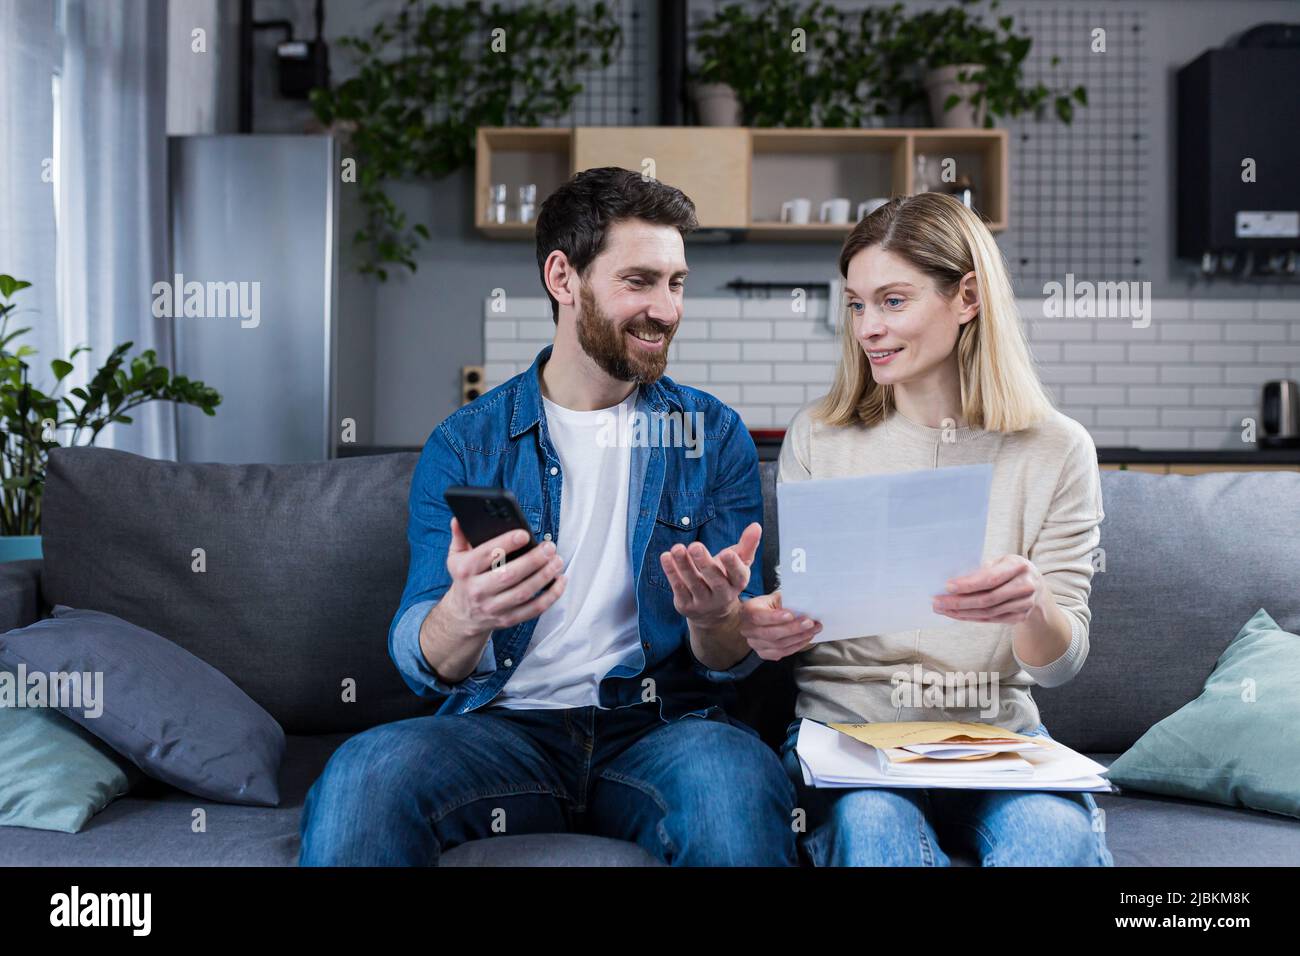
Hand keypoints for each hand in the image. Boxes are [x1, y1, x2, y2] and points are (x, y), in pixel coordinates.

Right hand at [442, 517, 566, 632]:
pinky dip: (551, 596)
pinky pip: (533, 609)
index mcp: (465, 570)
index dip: (506, 543)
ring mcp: (493, 608)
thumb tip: (458, 519)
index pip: (486, 554)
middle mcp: (478, 590)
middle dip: (533, 560)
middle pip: (509, 575)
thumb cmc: (465, 580)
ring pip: (523, 592)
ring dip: (544, 576)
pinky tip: (560, 581)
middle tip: (549, 547)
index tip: (524, 534)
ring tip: (557, 561)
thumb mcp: (456, 557)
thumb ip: (460, 537)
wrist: (462, 616)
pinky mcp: (508, 619)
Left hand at [659, 521, 761, 624]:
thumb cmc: (725, 579)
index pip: (738, 575)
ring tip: (677, 548)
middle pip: (714, 580)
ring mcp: (703, 602)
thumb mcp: (739, 563)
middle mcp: (722, 595)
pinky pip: (678, 588)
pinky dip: (671, 572)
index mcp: (737, 583)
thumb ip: (747, 545)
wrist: (712, 613)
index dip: (733, 565)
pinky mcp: (686, 605)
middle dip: (704, 563)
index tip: (726, 552)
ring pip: (693, 583)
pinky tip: (666, 557)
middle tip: (695, 546)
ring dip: (684, 565)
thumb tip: (756, 526)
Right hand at [739, 590, 820, 660]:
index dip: (775, 617)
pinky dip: (795, 647)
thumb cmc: (768, 606)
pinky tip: (805, 639)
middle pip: (770, 634)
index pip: (758, 616)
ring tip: (812, 630)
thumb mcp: (774, 598)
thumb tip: (804, 604)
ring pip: (777, 645)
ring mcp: (754, 643)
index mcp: (748, 611)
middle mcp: (748, 629)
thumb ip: (785, 601)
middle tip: (810, 623)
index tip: (791, 615)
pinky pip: (780, 653)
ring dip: (798, 638)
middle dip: (793, 629)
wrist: (758, 617)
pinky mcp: (762, 653)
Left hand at [932, 554, 1045, 623]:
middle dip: (959, 602)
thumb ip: (982, 569)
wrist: (1036, 585)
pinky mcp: (1019, 617)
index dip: (968, 584)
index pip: (990, 578)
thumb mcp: (1000, 561)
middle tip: (937, 601)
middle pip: (987, 599)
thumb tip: (952, 580)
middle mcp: (1025, 586)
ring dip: (961, 612)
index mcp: (1018, 566)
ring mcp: (1024, 604)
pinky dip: (970, 617)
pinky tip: (956, 614)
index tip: (947, 586)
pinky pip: (990, 620)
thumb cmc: (1010, 569)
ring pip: (987, 612)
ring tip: (941, 608)